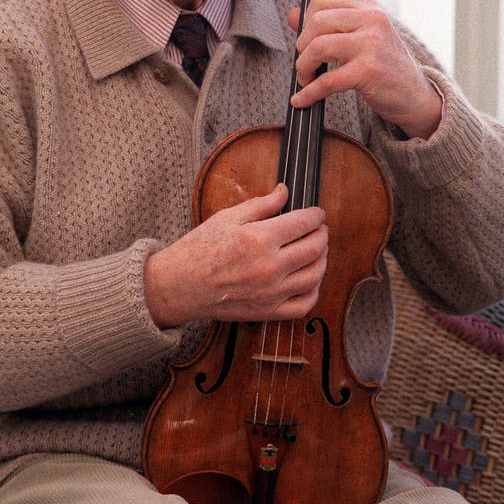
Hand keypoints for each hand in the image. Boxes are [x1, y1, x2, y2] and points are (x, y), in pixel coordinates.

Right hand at [144, 184, 327, 328]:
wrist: (179, 285)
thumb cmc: (199, 249)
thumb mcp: (227, 218)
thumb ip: (261, 205)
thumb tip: (284, 191)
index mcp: (259, 239)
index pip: (302, 224)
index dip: (316, 215)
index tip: (317, 213)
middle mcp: (269, 267)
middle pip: (314, 249)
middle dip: (323, 235)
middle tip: (320, 229)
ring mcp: (270, 293)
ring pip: (315, 276)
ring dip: (323, 260)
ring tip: (318, 250)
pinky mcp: (267, 312)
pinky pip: (304, 305)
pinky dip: (314, 291)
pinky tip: (311, 279)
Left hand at [287, 0, 441, 139]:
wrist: (415, 95)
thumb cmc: (384, 65)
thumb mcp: (358, 37)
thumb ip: (327, 24)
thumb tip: (292, 14)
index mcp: (368, 6)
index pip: (321, 0)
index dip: (305, 21)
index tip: (306, 40)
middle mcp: (372, 19)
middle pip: (316, 22)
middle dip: (302, 46)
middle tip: (306, 64)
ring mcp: (372, 44)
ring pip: (318, 47)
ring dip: (303, 67)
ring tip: (306, 79)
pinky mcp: (369, 71)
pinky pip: (327, 81)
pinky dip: (308, 93)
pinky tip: (301, 100)